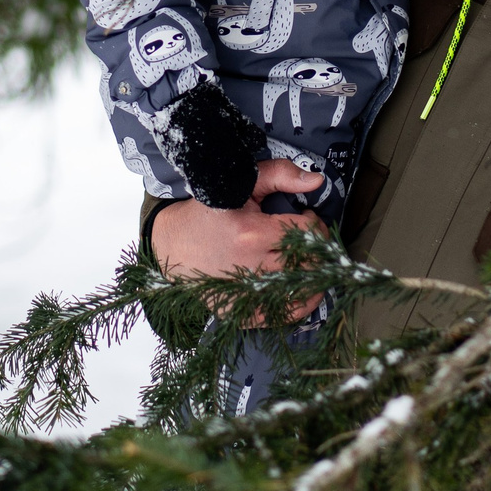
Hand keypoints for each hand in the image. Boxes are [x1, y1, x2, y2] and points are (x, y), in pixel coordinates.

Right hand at [148, 159, 328, 325]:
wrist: (172, 245)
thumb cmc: (207, 213)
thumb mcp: (241, 185)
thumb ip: (280, 175)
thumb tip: (317, 179)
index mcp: (252, 234)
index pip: (308, 233)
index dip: (315, 223)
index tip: (306, 217)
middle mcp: (252, 268)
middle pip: (310, 264)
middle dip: (318, 249)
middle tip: (309, 240)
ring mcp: (248, 295)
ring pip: (304, 293)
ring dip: (316, 277)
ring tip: (308, 262)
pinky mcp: (242, 313)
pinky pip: (287, 315)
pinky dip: (302, 302)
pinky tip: (299, 286)